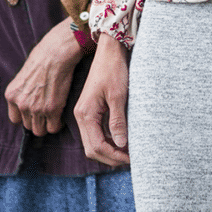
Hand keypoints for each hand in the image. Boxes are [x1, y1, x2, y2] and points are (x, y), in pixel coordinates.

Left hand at [5, 22, 85, 136]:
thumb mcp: (23, 75)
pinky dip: (58, 123)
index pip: (15, 119)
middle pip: (28, 126)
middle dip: (37, 121)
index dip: (26, 116)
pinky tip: (61, 114)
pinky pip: (54, 127)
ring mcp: (36, 108)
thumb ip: (23, 91)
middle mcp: (21, 104)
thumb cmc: (42, 57)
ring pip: (40, 130)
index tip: (34, 112)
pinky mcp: (52, 110)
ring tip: (54, 115)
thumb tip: (28, 102)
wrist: (57, 52)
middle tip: (47, 113)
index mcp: (11, 95)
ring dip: (47, 124)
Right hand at [74, 34, 130, 166]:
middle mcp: (81, 116)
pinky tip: (121, 142)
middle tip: (130, 161)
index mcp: (85, 114)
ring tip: (128, 154)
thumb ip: (117, 121)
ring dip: (109, 151)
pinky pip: (96, 133)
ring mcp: (85, 114)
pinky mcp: (91, 110)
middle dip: (110, 158)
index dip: (113, 156)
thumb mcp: (118, 96)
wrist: (109, 50)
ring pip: (93, 142)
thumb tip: (121, 145)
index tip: (130, 159)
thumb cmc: (113, 70)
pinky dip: (108, 141)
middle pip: (92, 148)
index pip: (96, 146)